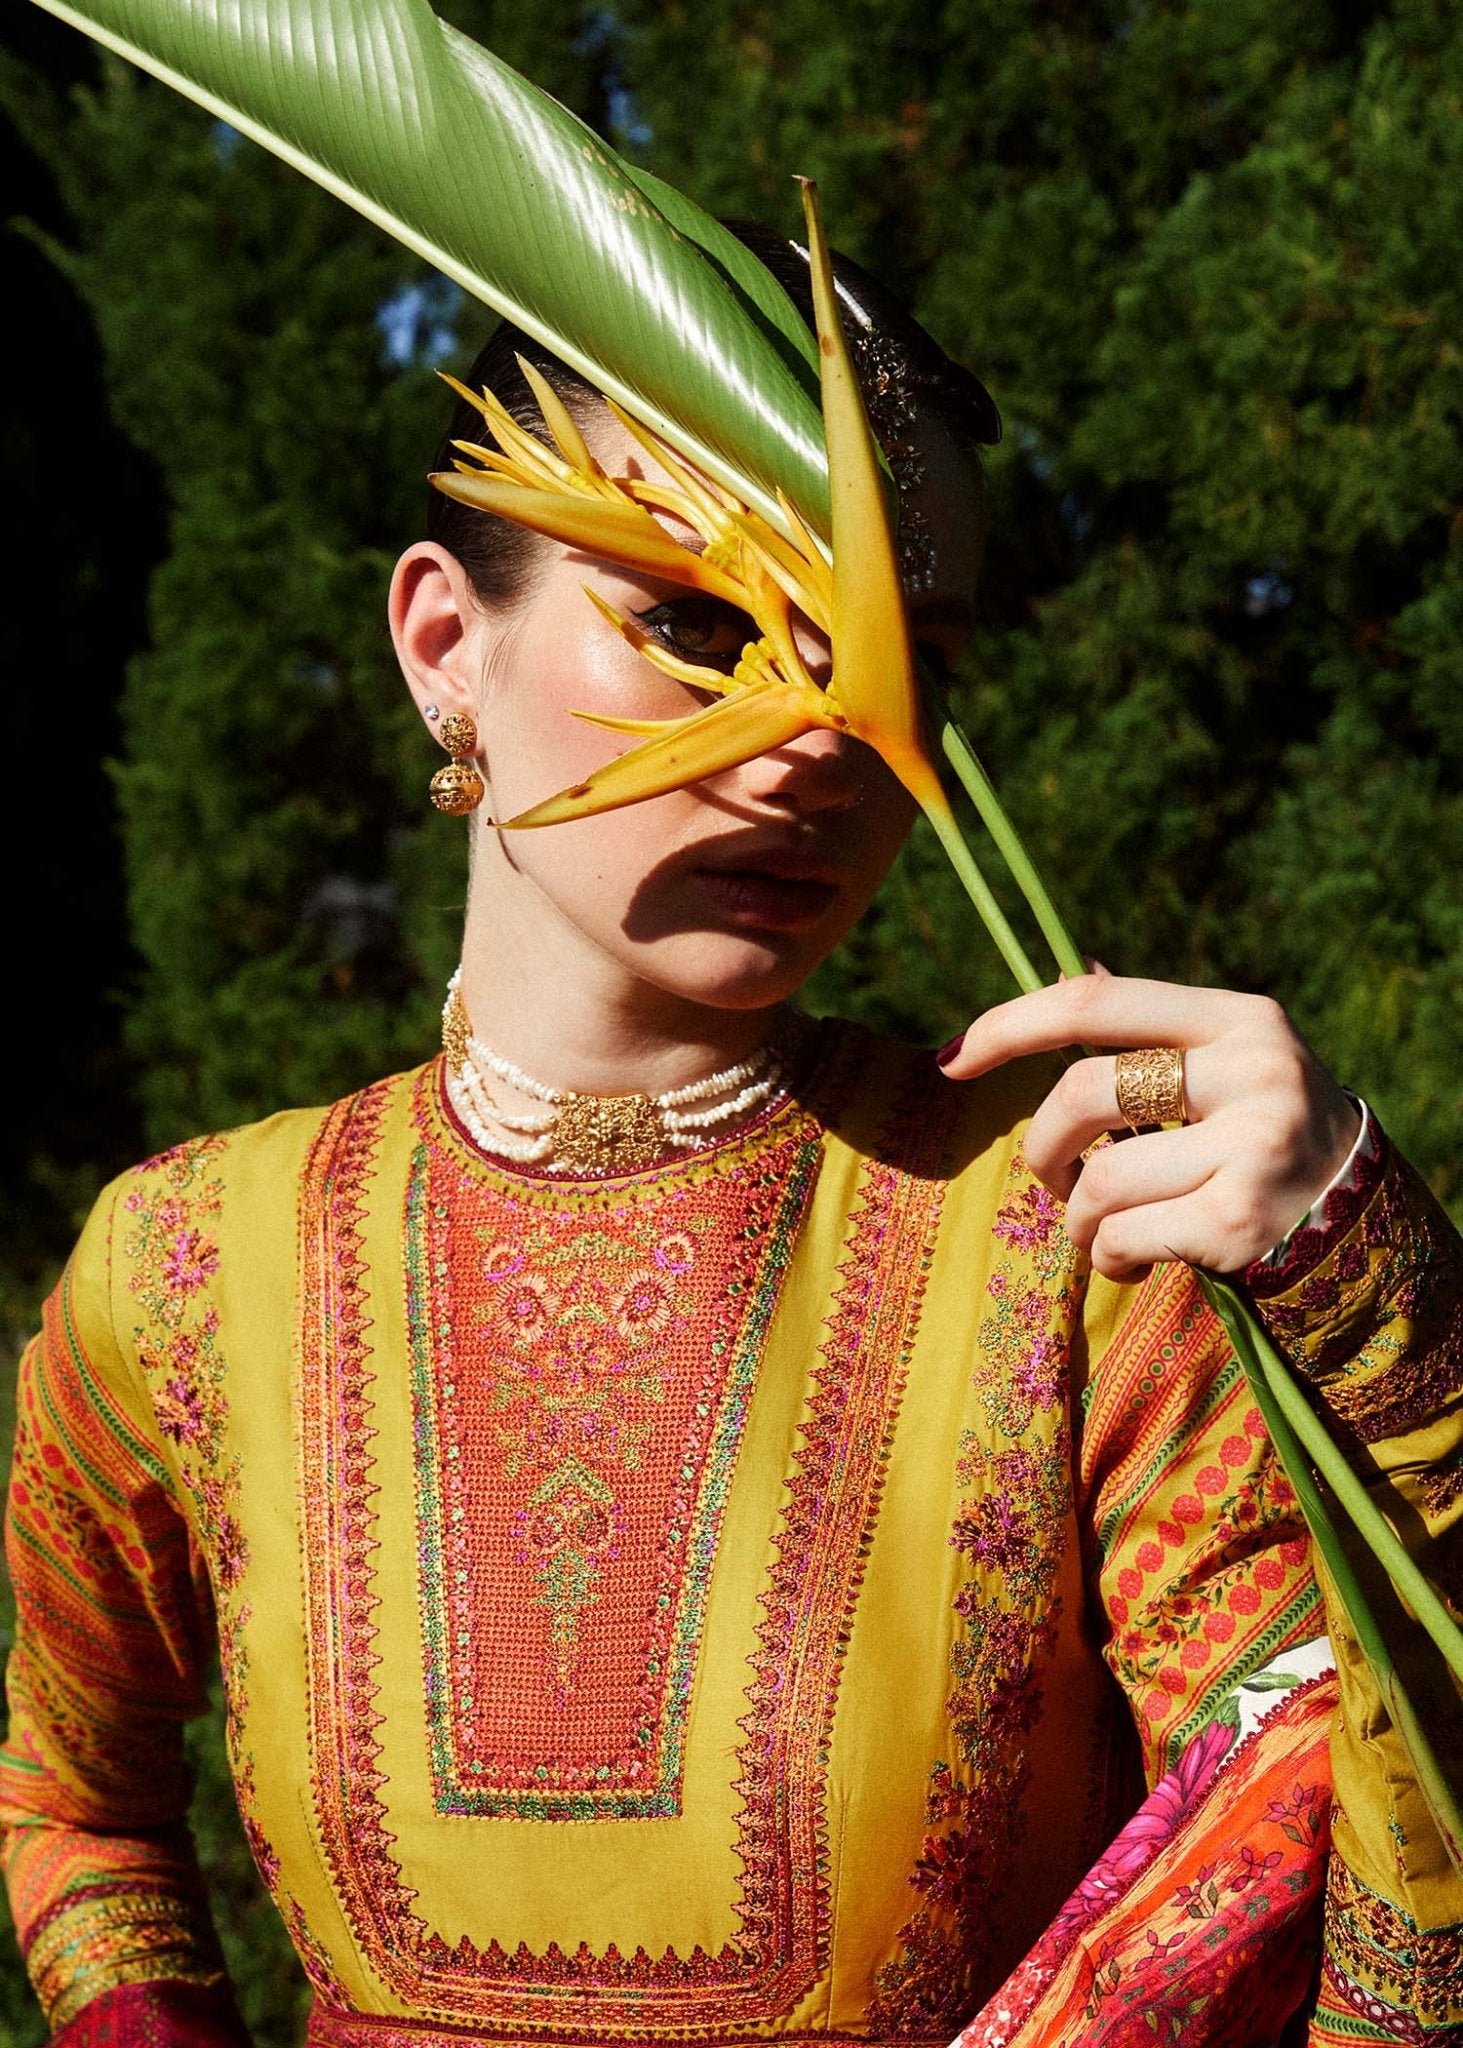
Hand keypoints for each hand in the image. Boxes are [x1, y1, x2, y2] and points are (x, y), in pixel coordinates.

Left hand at [939, 970, 1361, 1280]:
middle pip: (1084, 1093)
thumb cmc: (1270, 1137)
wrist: (1361, 1225)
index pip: (1097, 1004)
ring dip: (1078, 1221)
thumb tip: (1067, 974)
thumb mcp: (1230, 1066)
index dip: (1011, 1025)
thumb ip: (1152, 1030)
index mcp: (1240, 1020)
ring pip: (1099, 1181)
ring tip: (1103, 1233)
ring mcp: (1252, 1148)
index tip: (952, 1059)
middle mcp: (1254, 1073)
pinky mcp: (1239, 1221)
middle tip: (1055, 1178)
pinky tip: (1133, 1263)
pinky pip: (1122, 1238)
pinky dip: (1108, 1260)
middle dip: (1044, 1147)